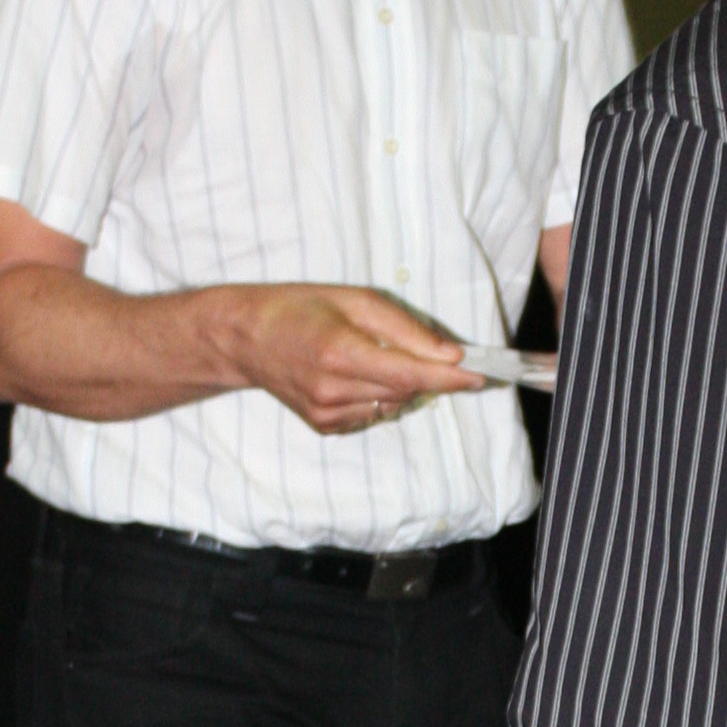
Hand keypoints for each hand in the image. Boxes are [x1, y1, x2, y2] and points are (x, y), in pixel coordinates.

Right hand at [227, 285, 486, 436]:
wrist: (246, 339)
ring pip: (393, 404)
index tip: (480, 376)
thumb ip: (404, 328)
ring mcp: (328, 414)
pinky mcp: (325, 426)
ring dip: (403, 384)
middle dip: (431, 375)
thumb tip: (449, 354)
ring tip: (376, 355)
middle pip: (407, 391)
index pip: (410, 374)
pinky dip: (380, 394)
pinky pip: (373, 413)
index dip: (450, 378)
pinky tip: (357, 374)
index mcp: (340, 352)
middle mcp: (333, 390)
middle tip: (440, 355)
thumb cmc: (299, 308)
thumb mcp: (354, 300)